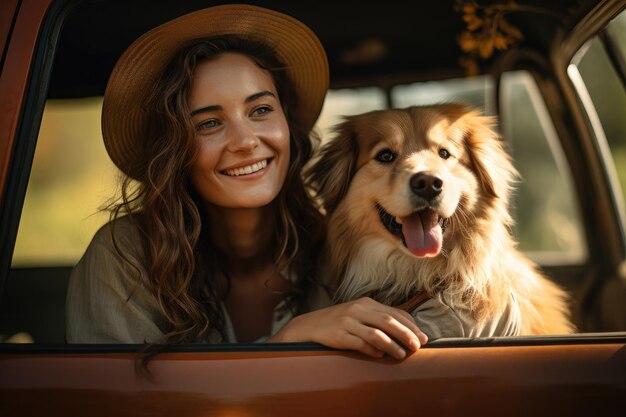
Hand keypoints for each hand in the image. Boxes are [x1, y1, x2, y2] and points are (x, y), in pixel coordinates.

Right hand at [268, 297, 427, 358]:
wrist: (309, 326)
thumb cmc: (339, 322)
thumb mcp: (359, 314)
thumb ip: (378, 319)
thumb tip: (405, 330)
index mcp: (366, 303)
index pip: (394, 312)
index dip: (411, 325)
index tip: (423, 337)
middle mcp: (358, 309)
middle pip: (388, 321)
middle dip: (407, 334)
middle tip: (419, 346)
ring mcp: (348, 322)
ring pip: (376, 333)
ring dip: (392, 345)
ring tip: (402, 355)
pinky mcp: (339, 335)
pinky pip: (359, 343)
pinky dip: (372, 350)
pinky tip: (379, 356)